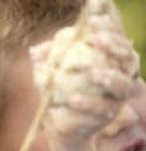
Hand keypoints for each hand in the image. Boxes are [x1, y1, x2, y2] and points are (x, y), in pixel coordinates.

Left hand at [30, 2, 139, 144]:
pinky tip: (71, 99)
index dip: (109, 23)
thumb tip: (35, 51)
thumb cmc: (56, 91)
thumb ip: (45, 60)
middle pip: (127, 56)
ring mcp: (116, 97)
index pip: (115, 37)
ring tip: (91, 72)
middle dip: (113, 44)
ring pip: (122, 84)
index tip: (94, 16)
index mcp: (108, 59)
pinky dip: (87, 103)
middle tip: (94, 38)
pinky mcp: (109, 116)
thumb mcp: (48, 71)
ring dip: (108, 76)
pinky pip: (102, 109)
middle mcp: (119, 75)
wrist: (60, 124)